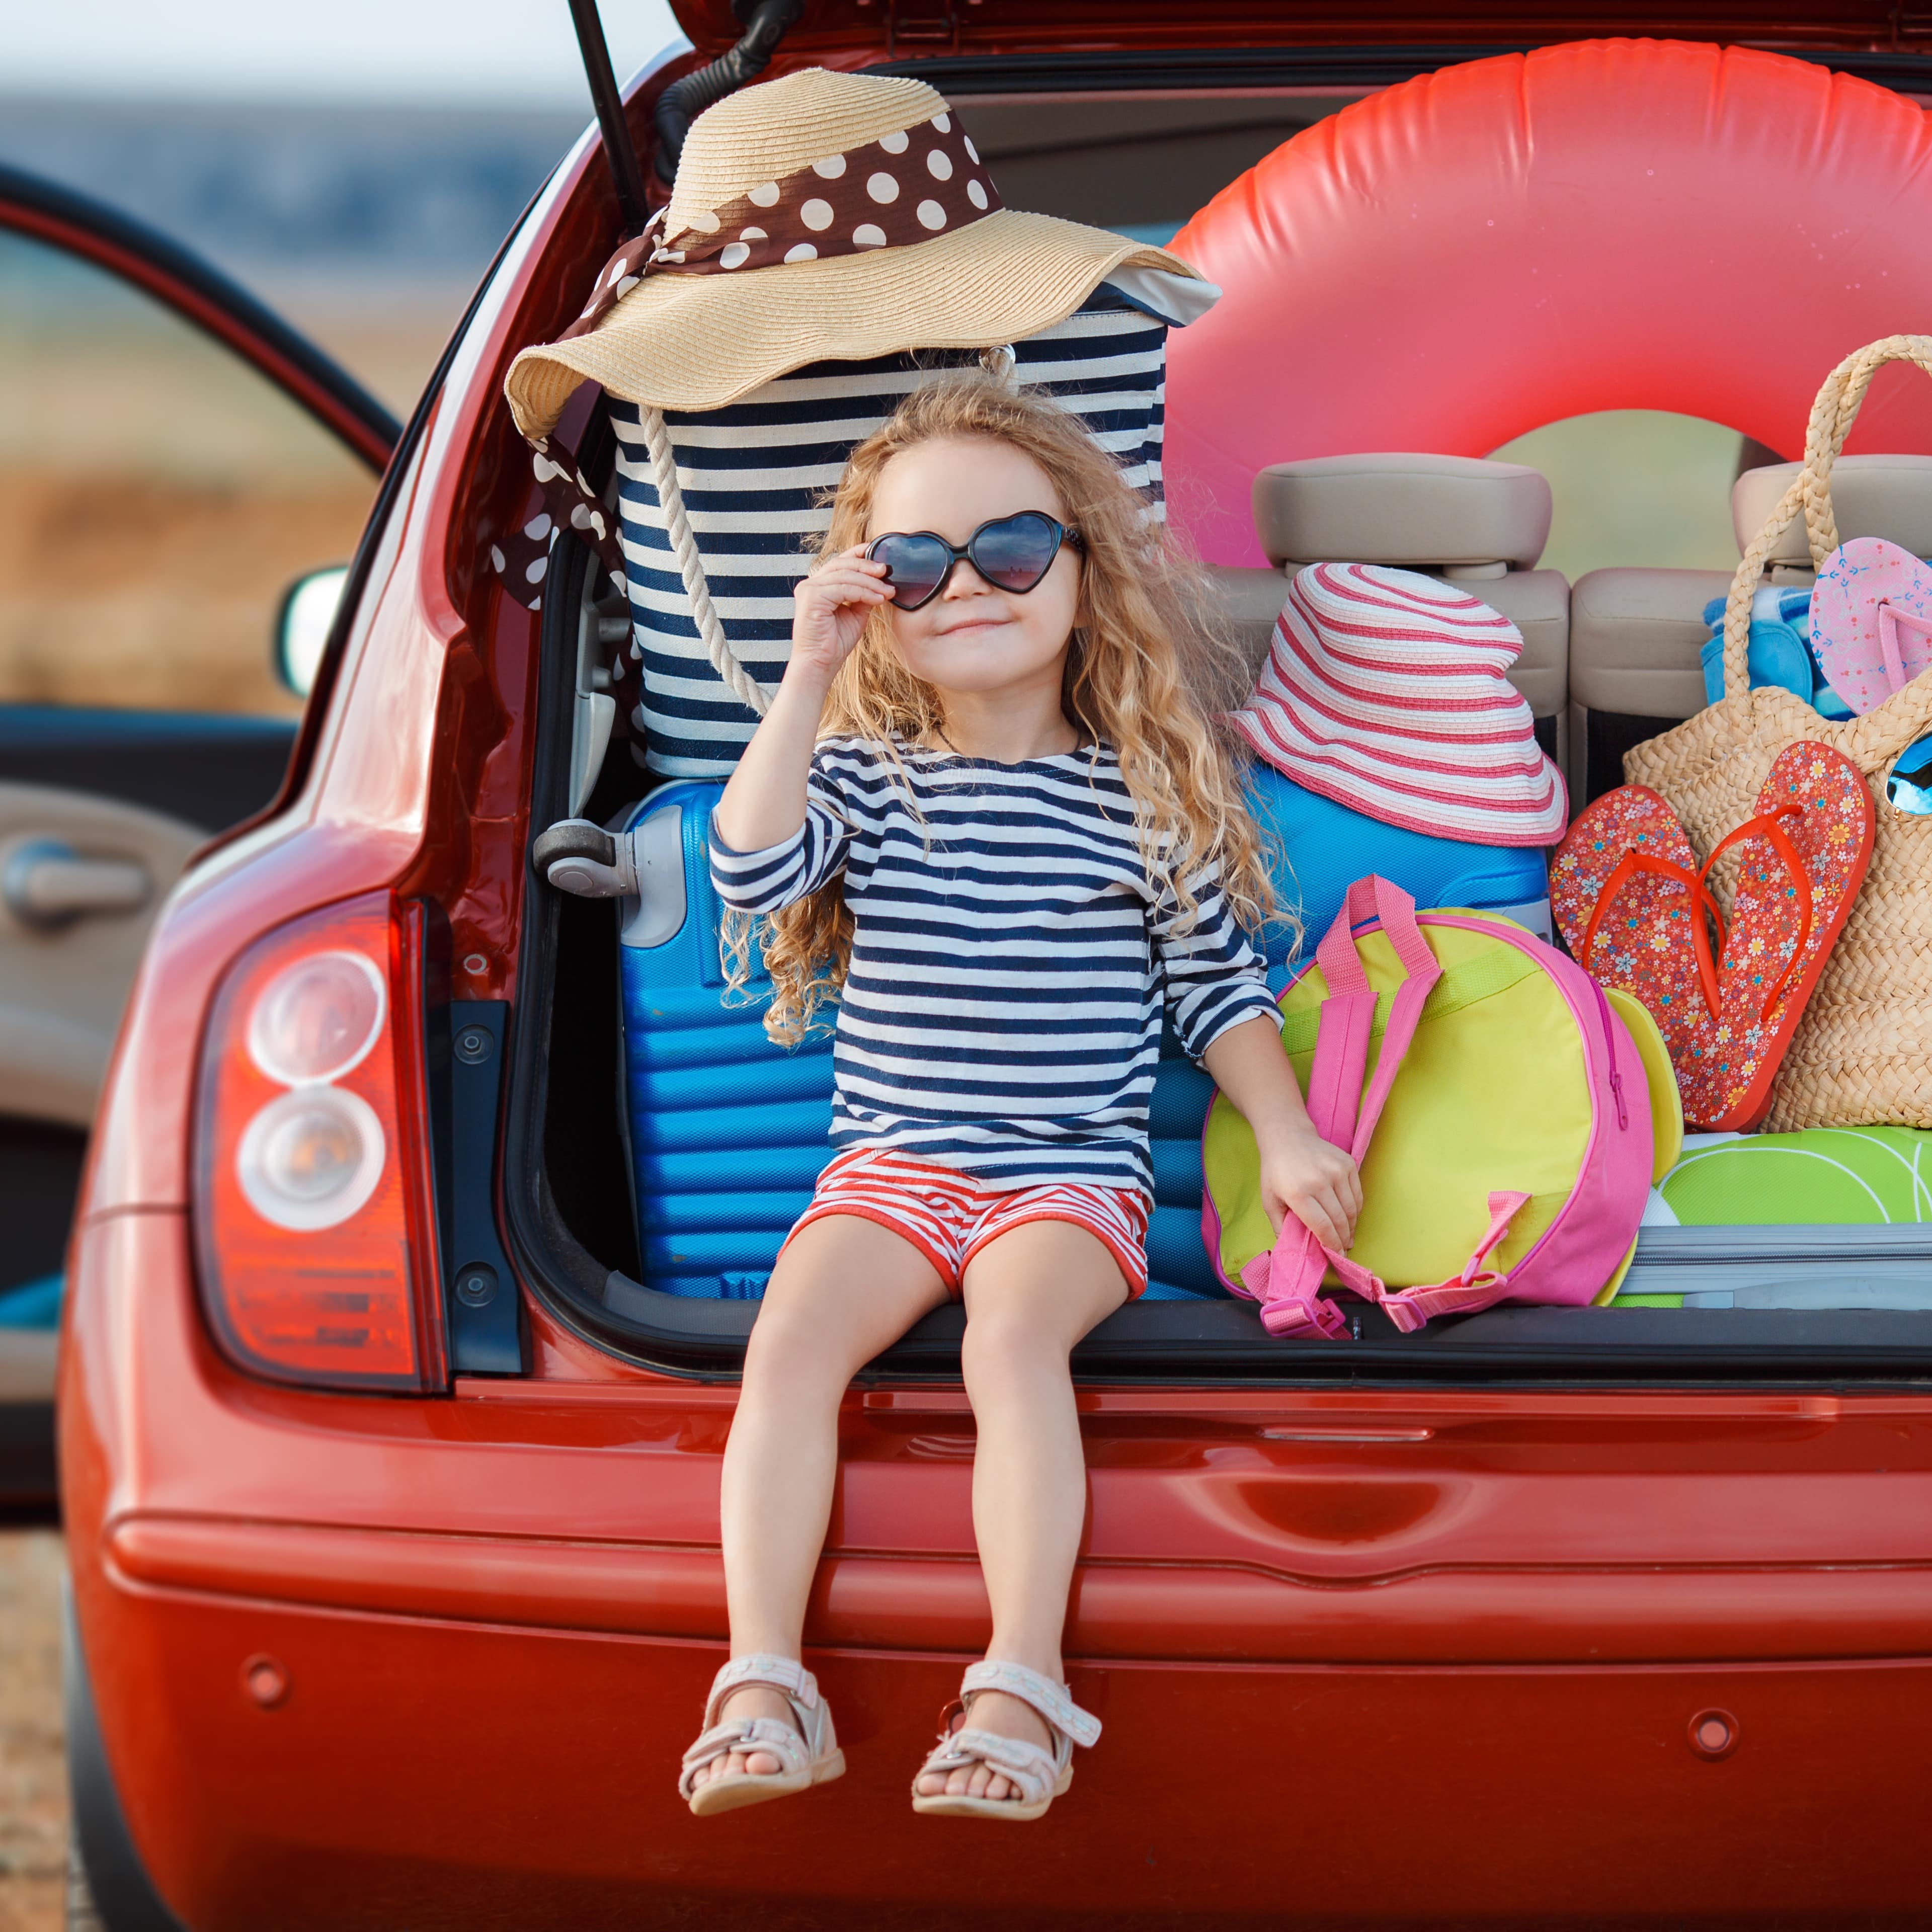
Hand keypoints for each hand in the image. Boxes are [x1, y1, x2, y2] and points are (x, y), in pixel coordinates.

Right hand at [789, 545, 892, 684]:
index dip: (858, 553)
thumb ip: (863, 596)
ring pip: (845, 575)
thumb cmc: (834, 644)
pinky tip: (878, 599)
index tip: (877, 551)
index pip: (839, 561)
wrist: (820, 665)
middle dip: (867, 565)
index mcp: (818, 586)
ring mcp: (809, 590)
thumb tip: (880, 583)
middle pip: (841, 564)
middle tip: (887, 571)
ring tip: (888, 591)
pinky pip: (843, 588)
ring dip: (870, 582)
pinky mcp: (812, 598)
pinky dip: (863, 592)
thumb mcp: (855, 615)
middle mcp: (810, 585)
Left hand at [1257, 1126, 1361, 1253]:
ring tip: (1347, 1235)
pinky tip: (1349, 1216)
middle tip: (1344, 1249)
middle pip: (1340, 1220)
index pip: (1322, 1226)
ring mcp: (1336, 1171)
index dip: (1332, 1245)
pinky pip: (1357, 1194)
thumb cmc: (1276, 1172)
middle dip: (1343, 1239)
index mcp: (1298, 1193)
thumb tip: (1295, 1250)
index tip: (1337, 1256)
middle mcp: (1319, 1181)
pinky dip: (1355, 1209)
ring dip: (1352, 1226)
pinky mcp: (1348, 1163)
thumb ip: (1280, 1227)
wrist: (1288, 1136)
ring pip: (1352, 1209)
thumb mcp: (1269, 1200)